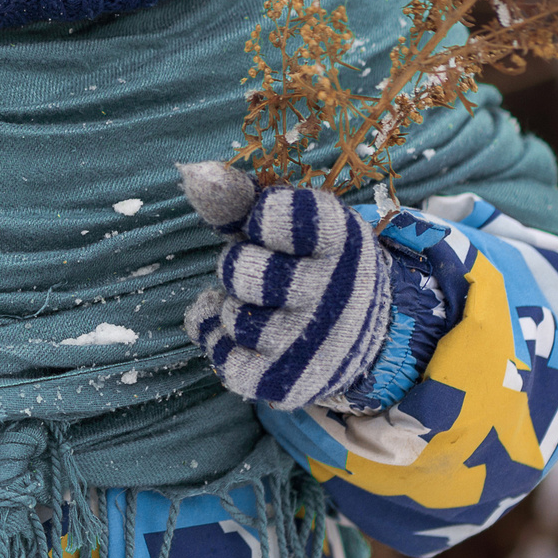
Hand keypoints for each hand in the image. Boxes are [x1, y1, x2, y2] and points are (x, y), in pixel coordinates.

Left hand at [177, 160, 392, 411]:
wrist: (362, 331)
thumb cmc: (308, 261)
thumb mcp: (290, 221)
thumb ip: (240, 198)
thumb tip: (195, 175)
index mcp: (339, 237)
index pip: (271, 215)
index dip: (260, 221)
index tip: (276, 229)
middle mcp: (334, 291)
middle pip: (240, 271)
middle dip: (240, 266)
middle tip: (266, 271)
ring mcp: (315, 342)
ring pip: (233, 319)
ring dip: (233, 309)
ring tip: (260, 305)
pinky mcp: (294, 382)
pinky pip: (226, 362)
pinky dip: (220, 344)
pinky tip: (238, 334)